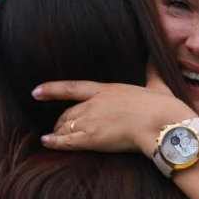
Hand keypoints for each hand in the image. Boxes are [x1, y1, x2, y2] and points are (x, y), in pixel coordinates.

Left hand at [35, 72, 195, 154]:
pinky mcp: (92, 138)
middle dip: (60, 120)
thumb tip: (155, 57)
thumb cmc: (162, 105)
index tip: (36, 91)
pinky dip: (55, 142)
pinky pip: (67, 141)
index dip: (52, 90)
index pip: (72, 88)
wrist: (161, 122)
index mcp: (107, 89)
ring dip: (58, 132)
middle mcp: (94, 104)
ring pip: (66, 126)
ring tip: (52, 138)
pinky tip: (47, 142)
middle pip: (67, 112)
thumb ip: (152, 71)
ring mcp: (91, 120)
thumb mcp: (157, 84)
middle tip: (55, 127)